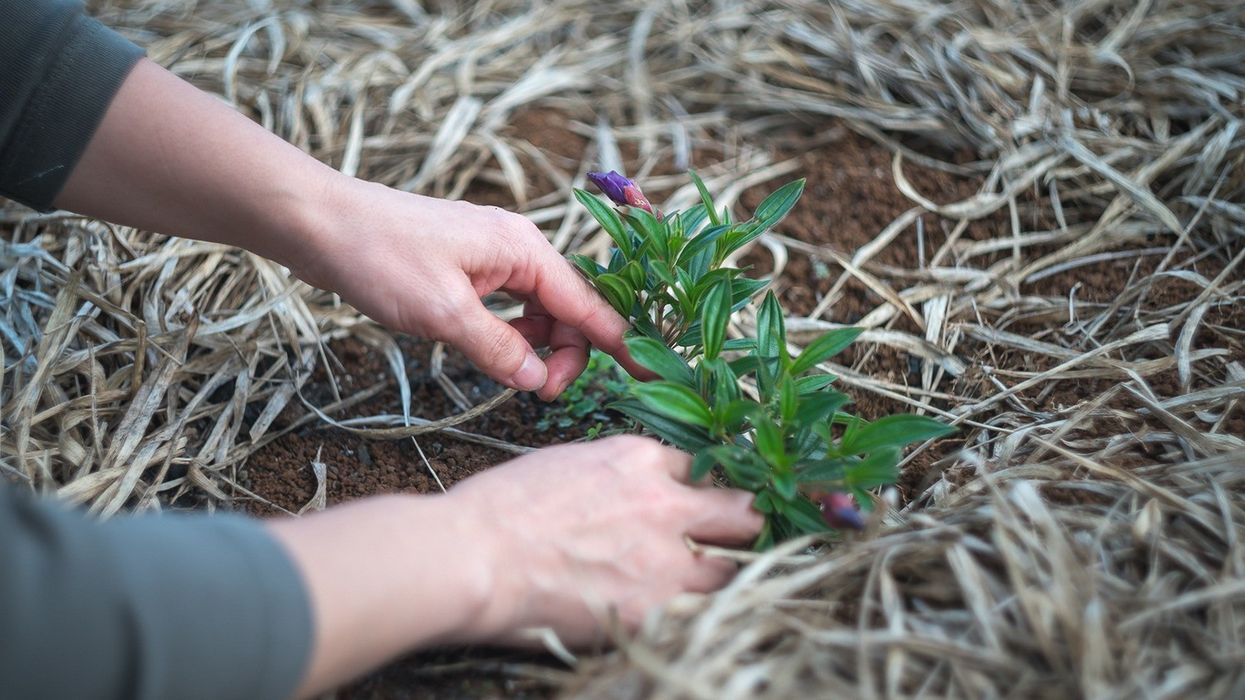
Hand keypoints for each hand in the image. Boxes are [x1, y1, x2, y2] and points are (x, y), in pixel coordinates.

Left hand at [290, 178, 635, 399]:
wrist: (322, 223)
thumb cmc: (381, 257)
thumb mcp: (444, 313)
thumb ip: (499, 349)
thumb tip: (539, 382)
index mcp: (525, 250)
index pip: (588, 304)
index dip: (619, 344)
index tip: (649, 376)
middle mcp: (519, 249)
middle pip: (567, 310)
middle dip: (564, 354)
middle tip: (539, 393)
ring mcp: (493, 256)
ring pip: (538, 310)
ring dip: (535, 346)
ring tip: (513, 376)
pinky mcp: (469, 268)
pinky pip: (510, 306)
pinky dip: (510, 333)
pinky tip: (492, 352)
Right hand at [447, 435, 763, 644]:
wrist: (474, 556)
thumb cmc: (502, 509)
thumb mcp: (569, 464)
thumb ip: (617, 476)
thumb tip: (636, 494)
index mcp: (639, 459)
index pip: (702, 467)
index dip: (704, 489)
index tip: (704, 505)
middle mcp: (664, 502)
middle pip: (740, 512)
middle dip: (741, 527)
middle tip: (736, 543)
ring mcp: (666, 558)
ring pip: (732, 569)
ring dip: (721, 578)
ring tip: (702, 588)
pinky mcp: (655, 607)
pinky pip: (698, 614)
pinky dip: (690, 617)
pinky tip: (675, 619)